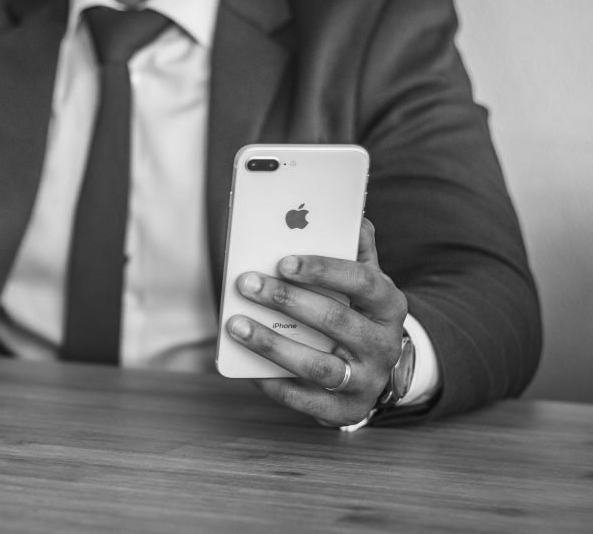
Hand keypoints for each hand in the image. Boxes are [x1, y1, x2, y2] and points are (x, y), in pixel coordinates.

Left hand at [225, 218, 407, 426]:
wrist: (377, 370)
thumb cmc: (358, 312)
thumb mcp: (364, 280)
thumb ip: (355, 248)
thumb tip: (352, 212)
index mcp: (389, 304)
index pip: (361, 281)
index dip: (322, 270)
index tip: (283, 260)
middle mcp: (384, 344)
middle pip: (334, 320)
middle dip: (285, 300)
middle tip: (245, 283)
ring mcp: (366, 381)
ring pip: (317, 365)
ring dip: (271, 344)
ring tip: (235, 325)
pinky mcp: (346, 411)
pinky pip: (305, 400)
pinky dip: (273, 383)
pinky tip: (247, 366)